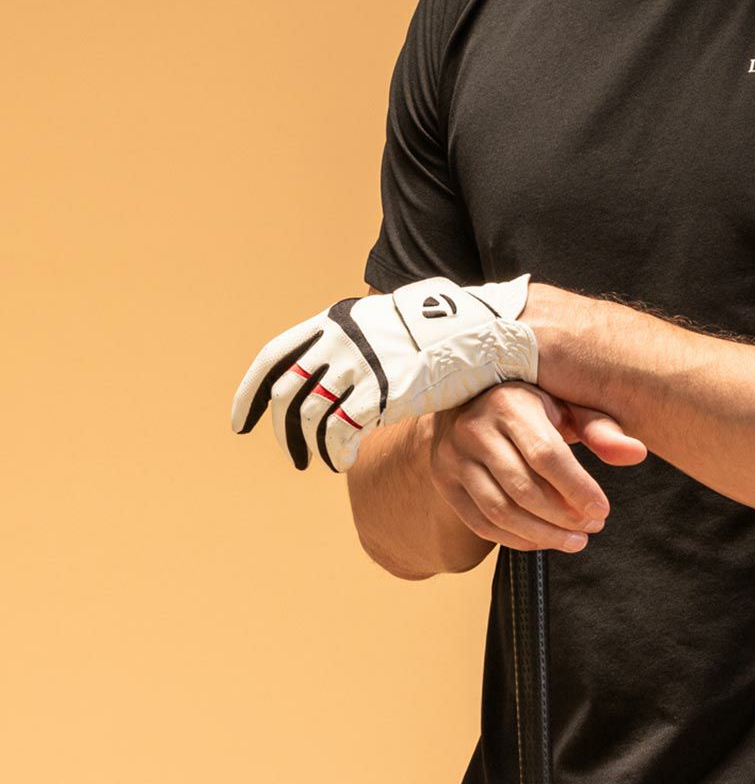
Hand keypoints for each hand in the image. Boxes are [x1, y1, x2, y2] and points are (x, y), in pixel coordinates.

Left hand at [230, 273, 537, 472]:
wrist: (484, 330)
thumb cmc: (444, 328)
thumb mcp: (388, 320)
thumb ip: (358, 337)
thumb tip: (336, 357)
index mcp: (337, 322)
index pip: (275, 358)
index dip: (252, 394)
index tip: (242, 422)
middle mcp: (341, 342)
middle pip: (288, 392)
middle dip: (281, 430)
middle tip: (291, 454)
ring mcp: (360, 367)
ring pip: (309, 416)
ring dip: (307, 446)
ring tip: (319, 463)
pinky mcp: (381, 393)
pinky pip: (339, 432)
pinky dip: (333, 452)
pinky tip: (341, 462)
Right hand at [430, 381, 647, 552]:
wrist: (468, 399)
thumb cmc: (530, 403)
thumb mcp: (564, 404)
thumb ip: (599, 428)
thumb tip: (637, 453)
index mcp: (509, 403)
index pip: (546, 455)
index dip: (577, 488)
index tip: (603, 510)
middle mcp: (474, 429)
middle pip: (524, 488)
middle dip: (564, 517)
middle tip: (593, 527)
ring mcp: (453, 458)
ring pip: (500, 511)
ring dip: (543, 535)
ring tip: (576, 541)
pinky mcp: (444, 483)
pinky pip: (481, 523)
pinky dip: (516, 539)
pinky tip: (544, 540)